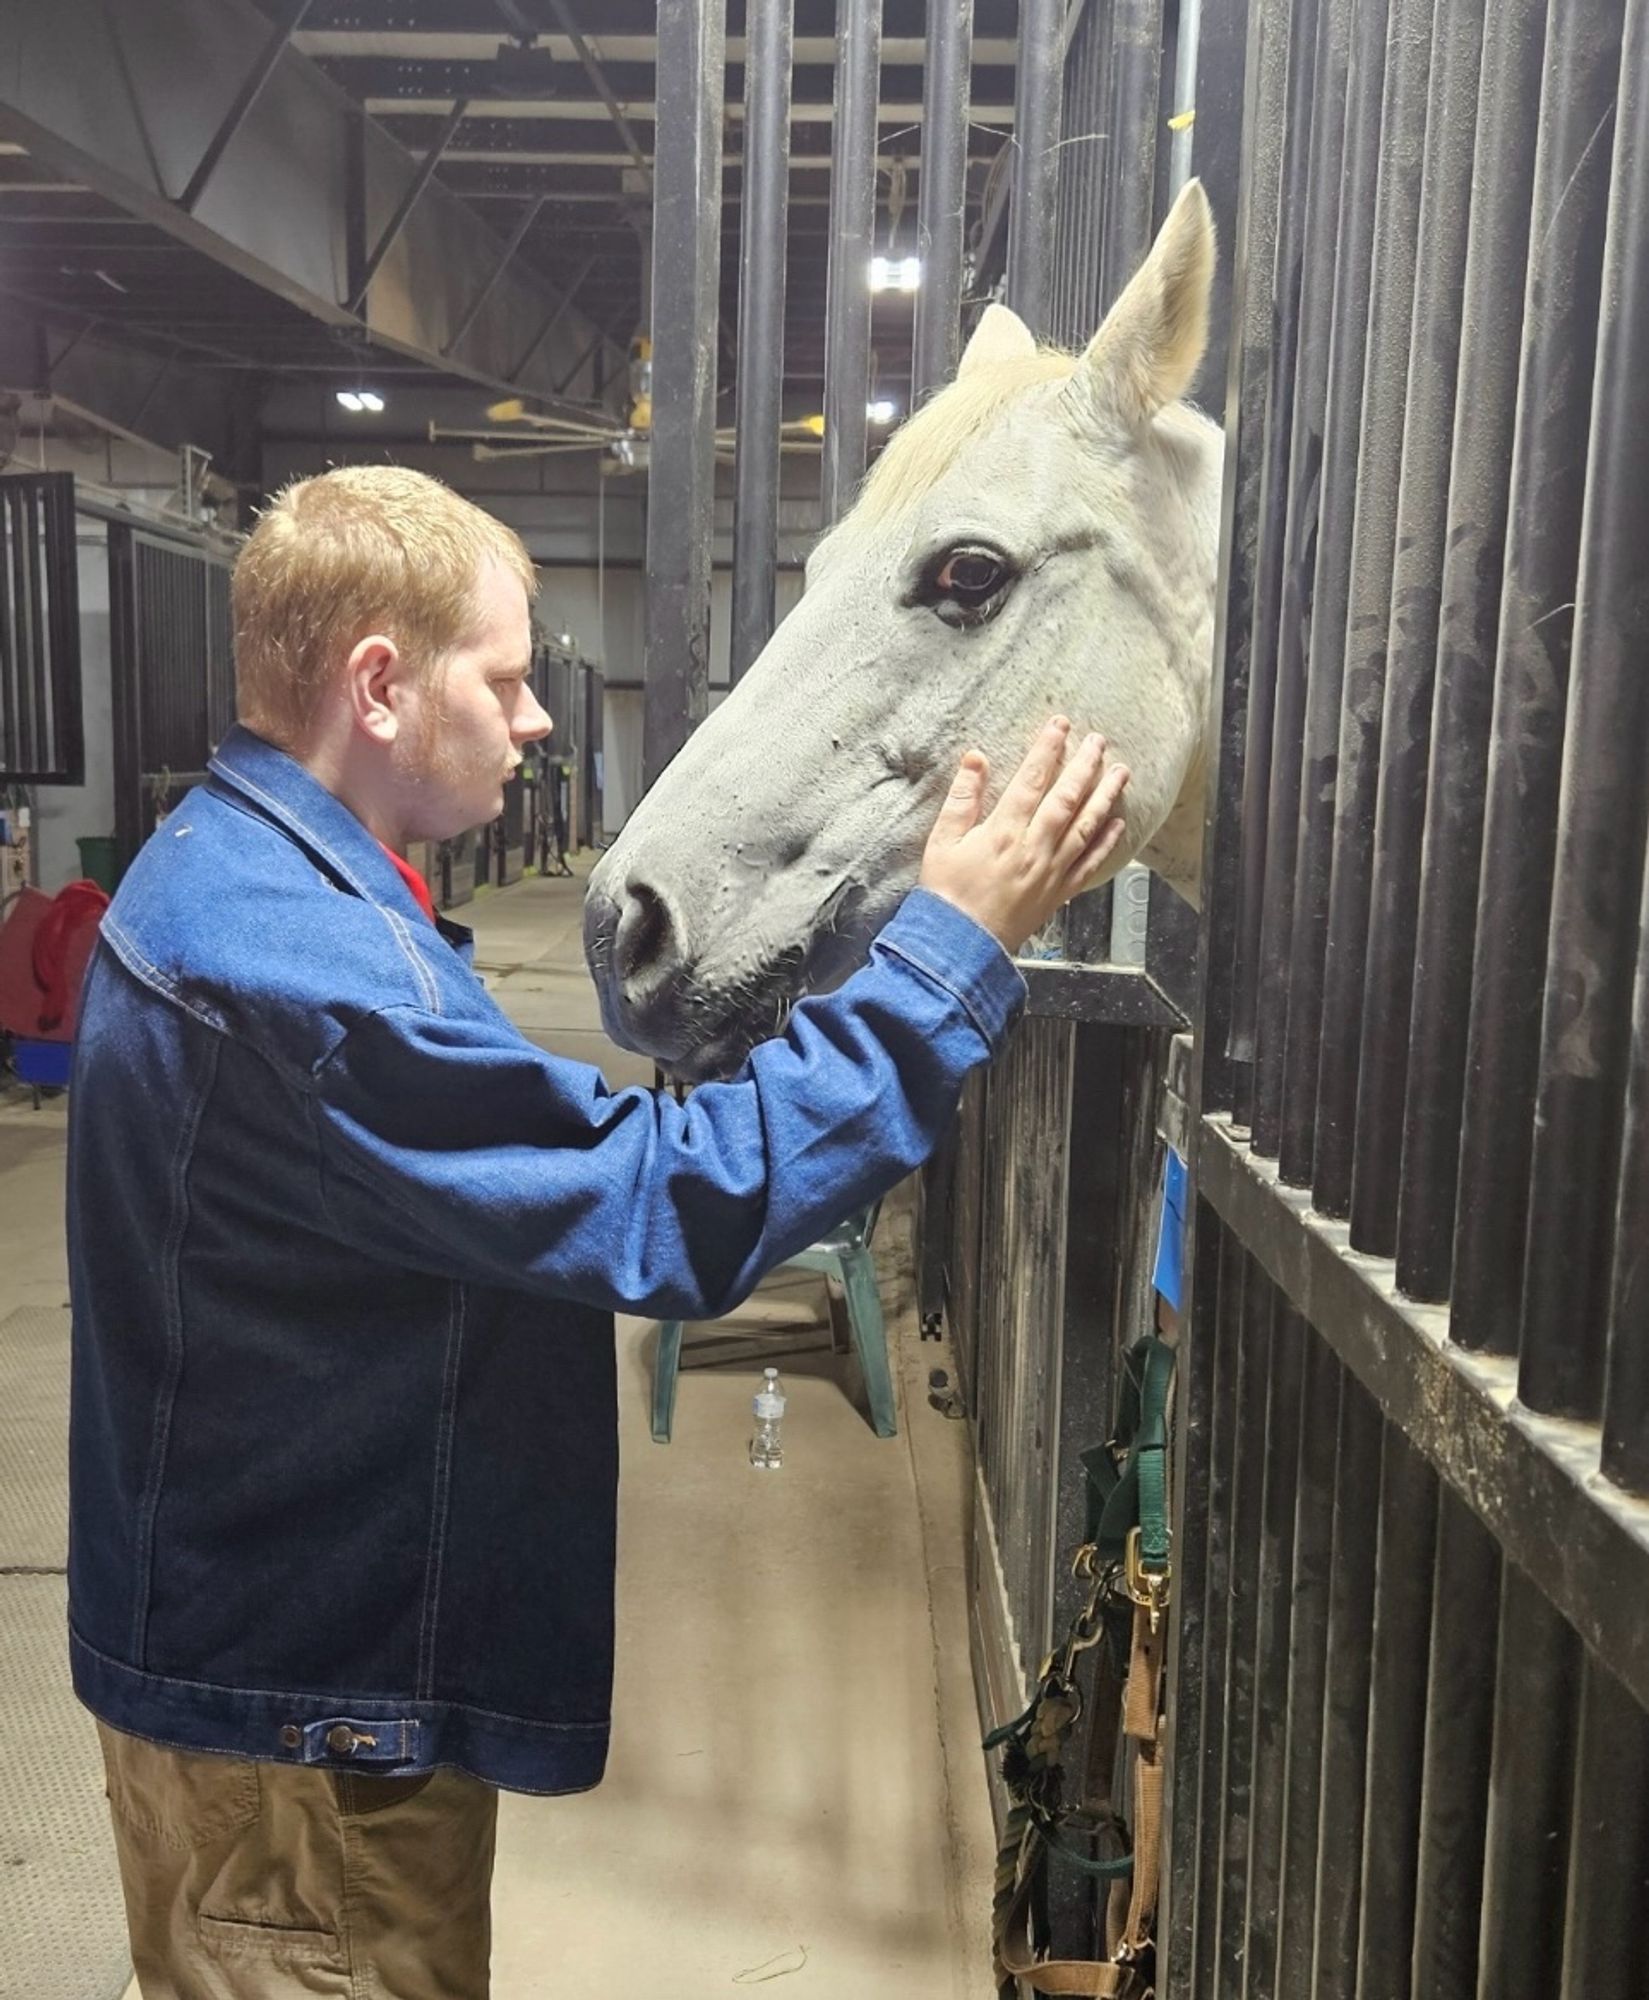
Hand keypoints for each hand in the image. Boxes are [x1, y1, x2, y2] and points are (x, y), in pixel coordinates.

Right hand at [918, 718, 1130, 953]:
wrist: (960, 945)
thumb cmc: (947, 894)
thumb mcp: (942, 841)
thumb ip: (962, 798)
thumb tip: (975, 758)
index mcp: (1004, 831)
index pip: (1032, 779)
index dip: (1047, 748)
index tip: (1060, 725)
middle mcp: (1034, 848)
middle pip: (1067, 797)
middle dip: (1085, 765)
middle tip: (1099, 740)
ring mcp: (1051, 871)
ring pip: (1086, 826)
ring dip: (1105, 796)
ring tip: (1120, 772)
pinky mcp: (1058, 892)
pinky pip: (1089, 864)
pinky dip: (1106, 843)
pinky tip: (1117, 823)